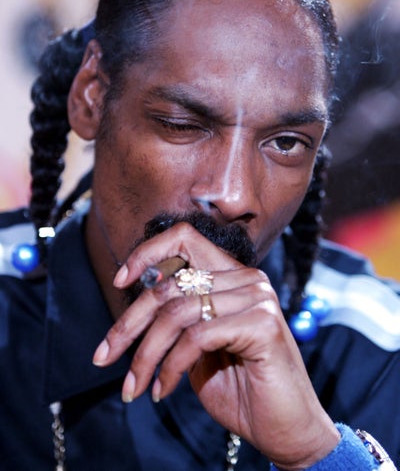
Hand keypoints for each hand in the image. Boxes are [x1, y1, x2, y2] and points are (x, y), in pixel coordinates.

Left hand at [93, 222, 339, 469]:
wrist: (284, 431)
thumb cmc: (240, 390)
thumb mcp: (197, 348)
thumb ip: (177, 320)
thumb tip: (135, 306)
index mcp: (232, 276)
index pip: (185, 239)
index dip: (148, 253)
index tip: (119, 282)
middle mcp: (247, 278)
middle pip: (171, 283)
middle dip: (130, 323)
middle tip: (104, 356)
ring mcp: (257, 297)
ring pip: (178, 312)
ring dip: (146, 354)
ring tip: (133, 387)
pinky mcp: (262, 323)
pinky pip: (197, 337)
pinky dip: (170, 367)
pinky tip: (162, 391)